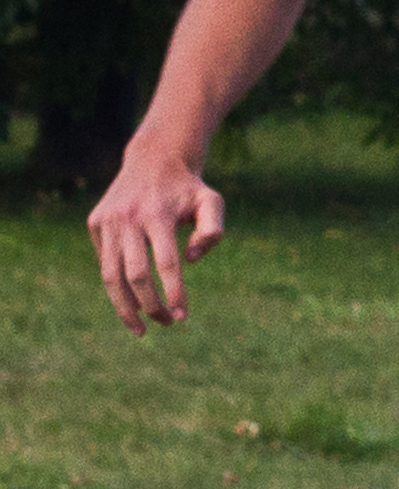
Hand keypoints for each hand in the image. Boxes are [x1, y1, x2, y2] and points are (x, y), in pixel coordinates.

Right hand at [87, 140, 222, 331]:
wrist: (153, 159)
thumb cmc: (188, 189)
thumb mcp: (212, 202)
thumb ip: (212, 231)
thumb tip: (190, 261)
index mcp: (158, 214)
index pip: (166, 263)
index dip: (174, 293)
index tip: (183, 316)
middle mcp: (128, 218)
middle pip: (135, 275)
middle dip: (150, 305)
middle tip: (168, 324)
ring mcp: (107, 221)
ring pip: (110, 275)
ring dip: (125, 307)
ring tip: (141, 329)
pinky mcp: (95, 224)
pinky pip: (105, 263)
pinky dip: (116, 287)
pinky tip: (132, 302)